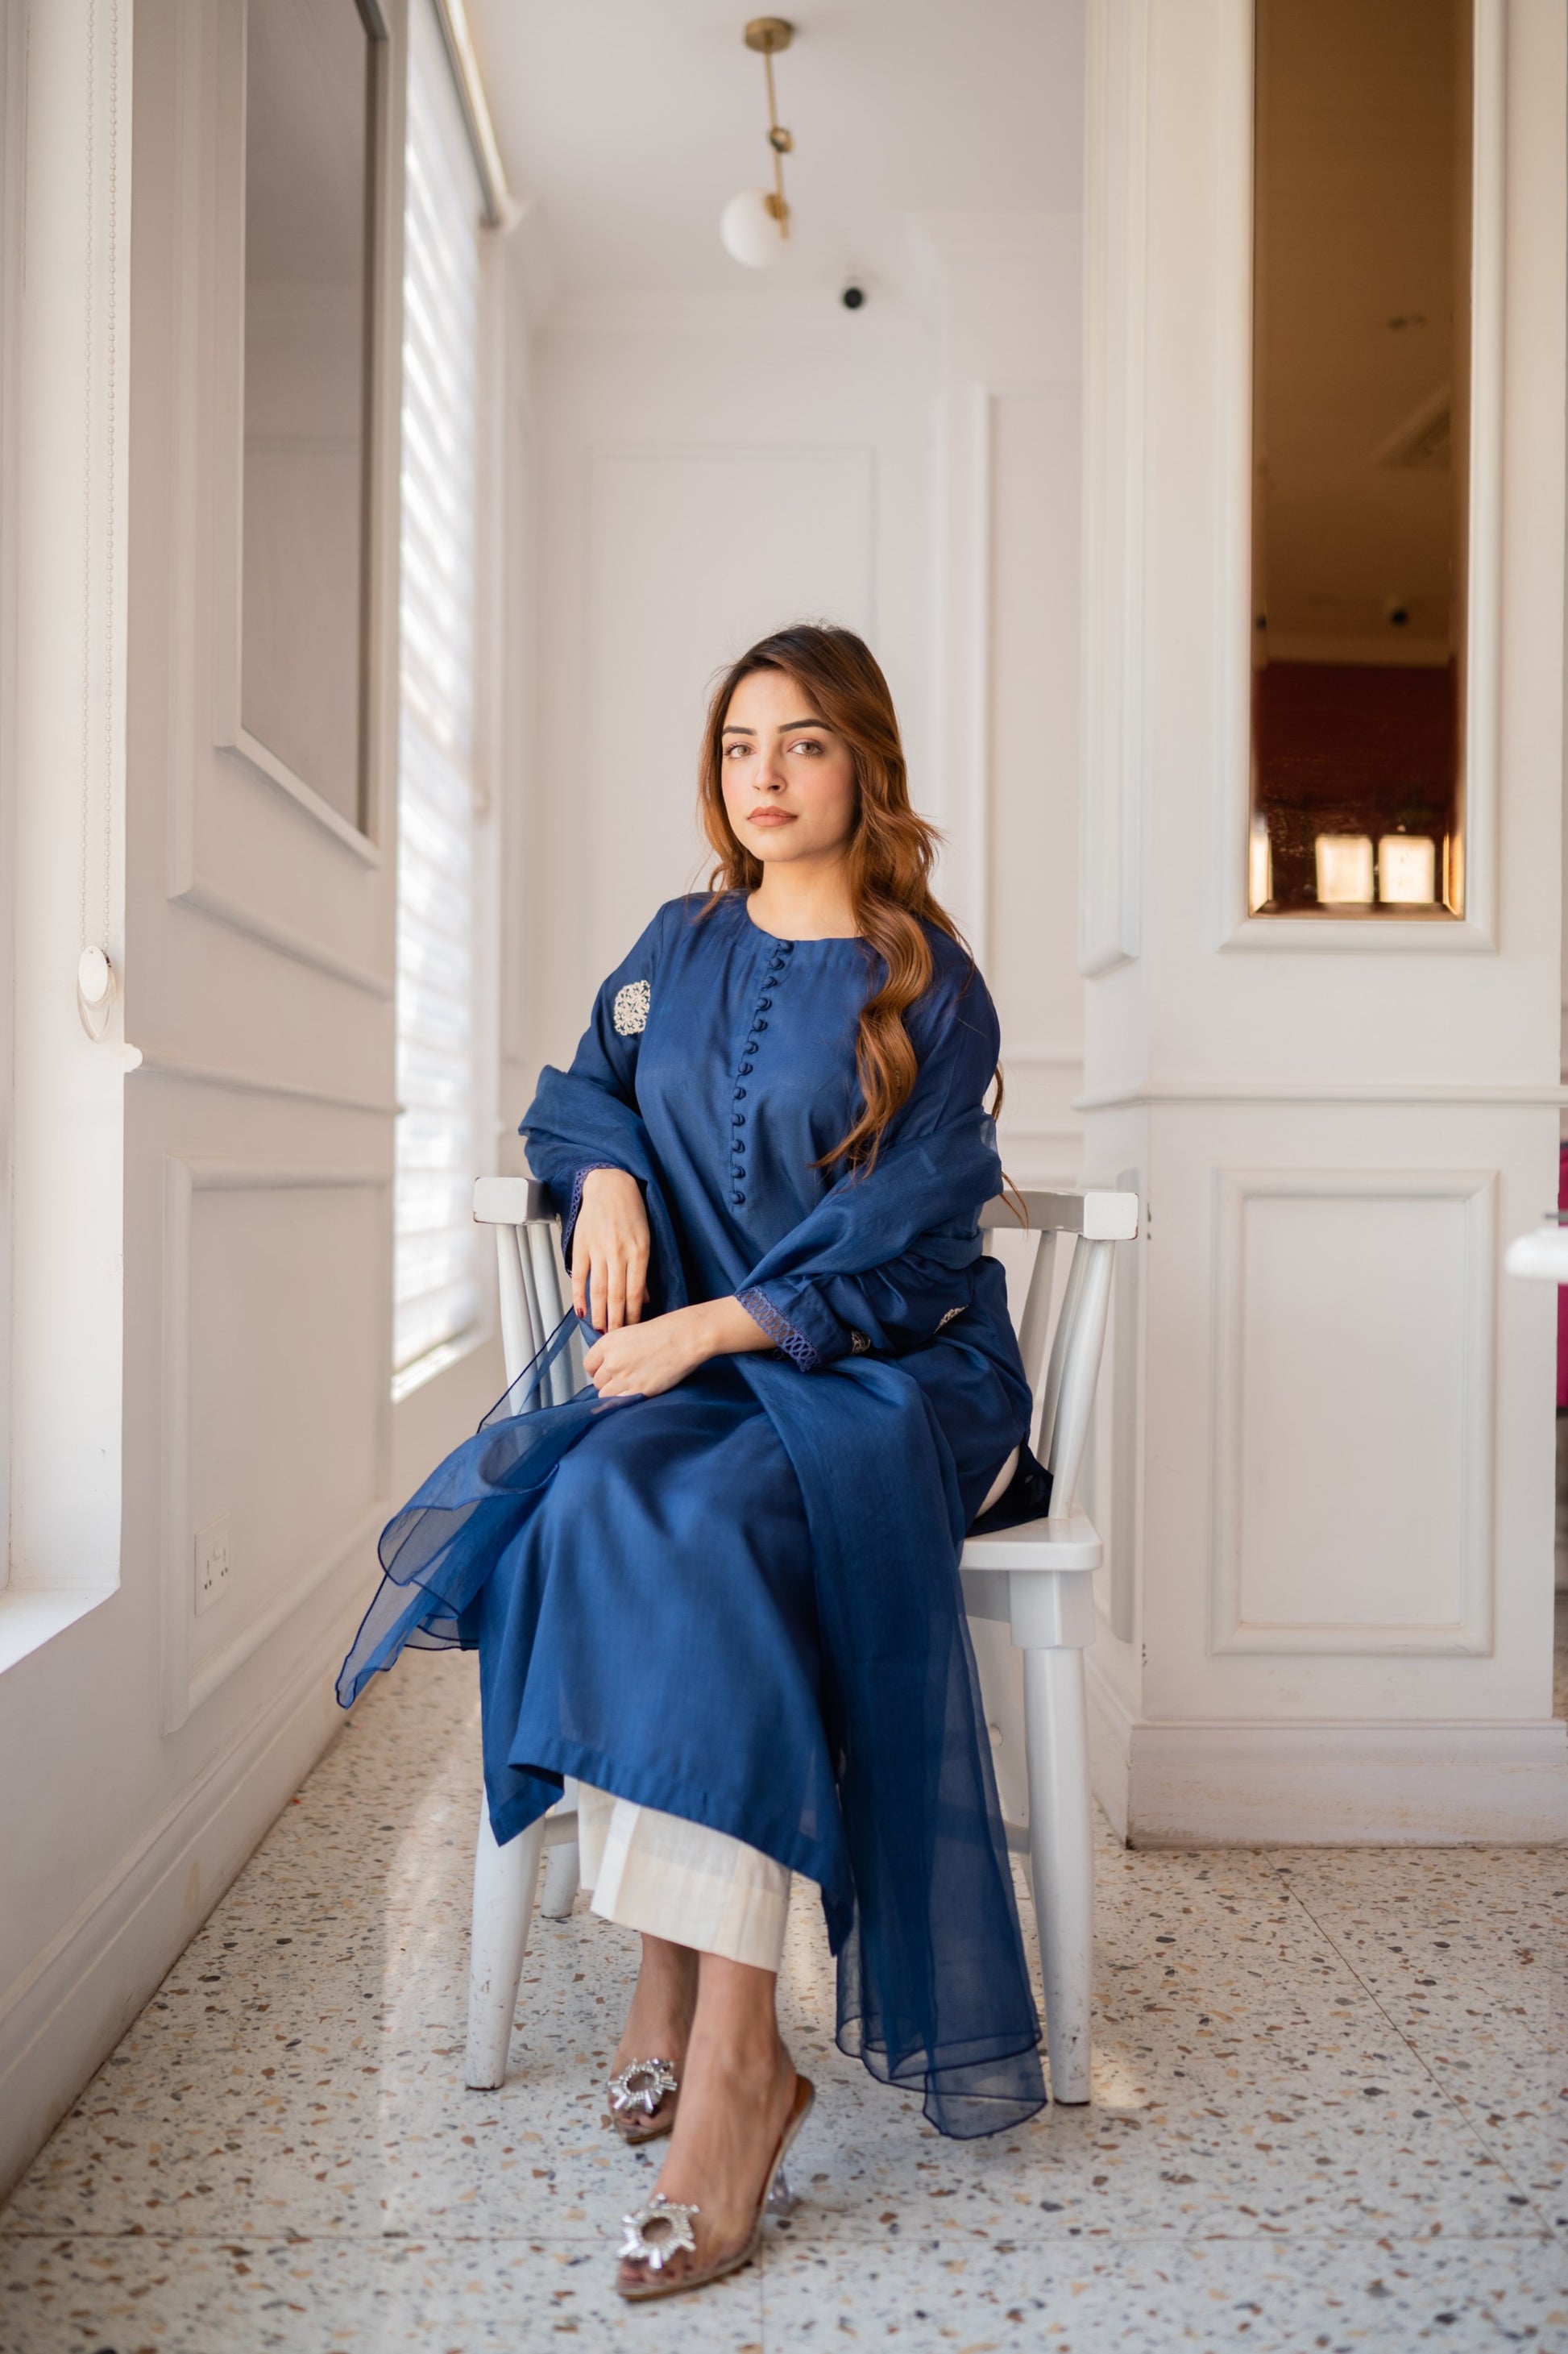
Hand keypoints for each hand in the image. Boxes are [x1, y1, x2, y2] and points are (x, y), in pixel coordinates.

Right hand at [572, 1168, 649, 1332]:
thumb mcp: (646, 1239)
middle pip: (617, 1296)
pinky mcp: (582, 1247)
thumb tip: (644, 1299)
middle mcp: (619, 1254)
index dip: (633, 1316)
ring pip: (598, 1290)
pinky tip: (582, 1311)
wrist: (609, 1185)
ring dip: (599, 1314)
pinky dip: (579, 1296)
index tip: (632, 1331)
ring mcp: (598, 1251)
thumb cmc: (632, 1211)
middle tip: (615, 1339)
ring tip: (600, 1330)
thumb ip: (643, 1270)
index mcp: (639, 1253)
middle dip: (616, 1321)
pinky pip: (579, 1277)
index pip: (635, 1293)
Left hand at [583, 1296, 776, 1398]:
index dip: (598, 1370)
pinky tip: (637, 1393)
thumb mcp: (631, 1333)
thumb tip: (609, 1366)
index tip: (607, 1372)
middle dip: (608, 1382)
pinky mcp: (638, 1391)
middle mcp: (611, 1360)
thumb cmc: (665, 1331)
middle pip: (597, 1382)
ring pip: (606, 1395)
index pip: (588, 1365)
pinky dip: (626, 1401)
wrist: (686, 1337)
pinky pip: (621, 1403)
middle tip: (625, 1378)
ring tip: (632, 1386)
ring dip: (616, 1393)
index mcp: (607, 1342)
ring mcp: (624, 1377)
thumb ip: (616, 1350)